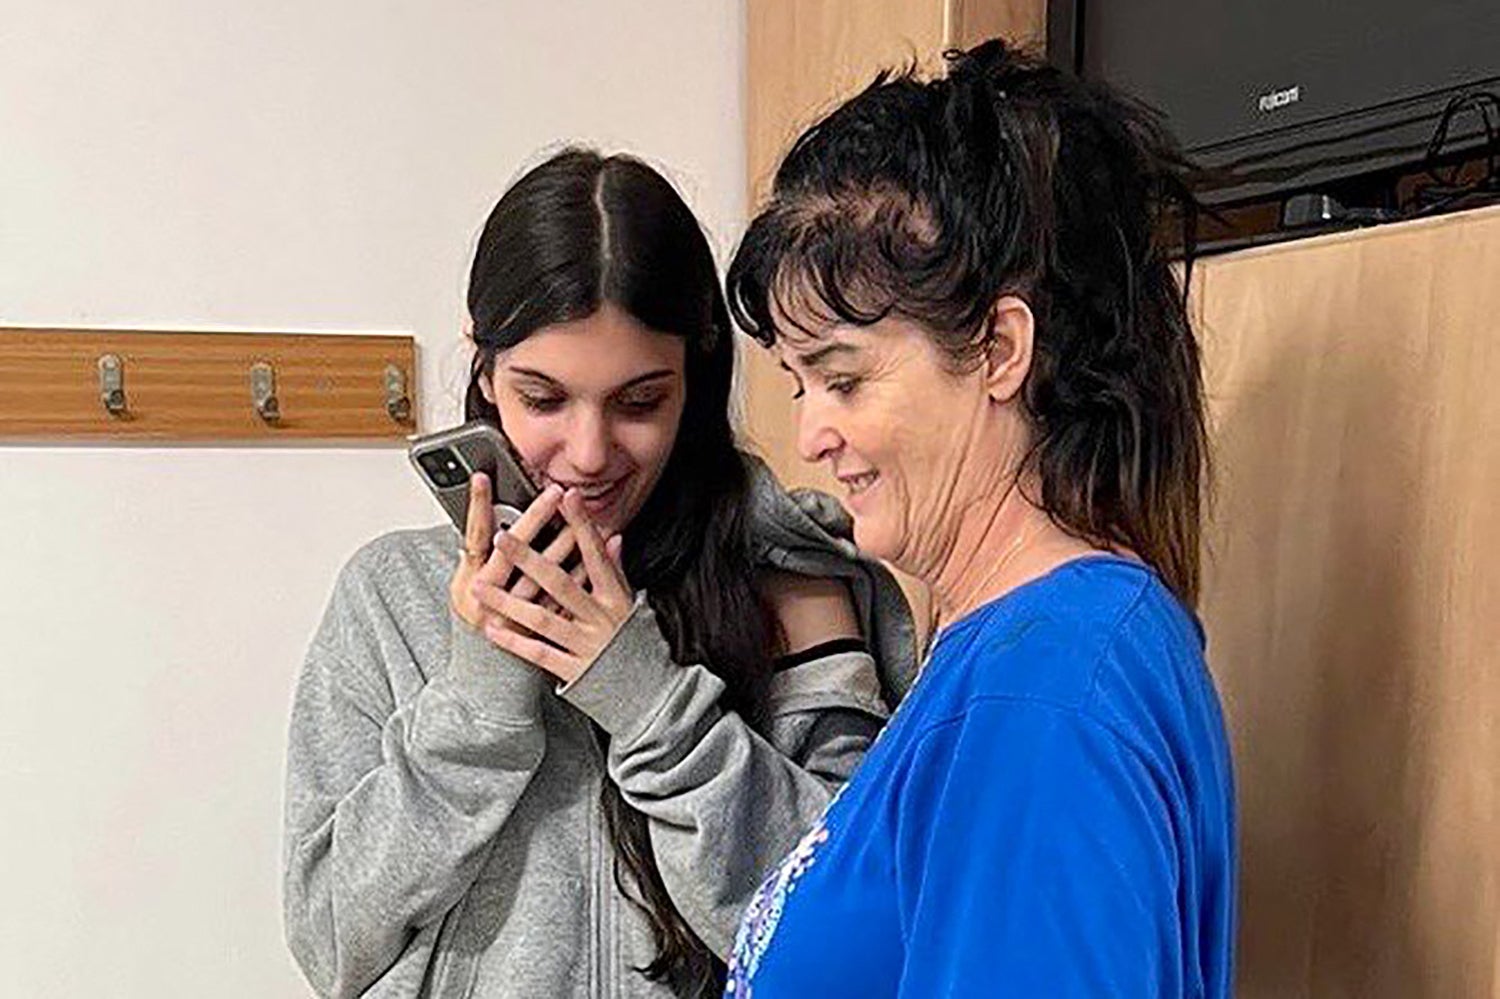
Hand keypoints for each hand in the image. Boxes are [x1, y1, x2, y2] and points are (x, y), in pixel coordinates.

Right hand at [450, 475, 578, 635]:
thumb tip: (488, 514)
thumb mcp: (468, 582)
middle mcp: (486, 594)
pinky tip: (591, 559)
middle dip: (533, 518)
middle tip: (553, 492)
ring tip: (578, 522)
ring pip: (537, 577)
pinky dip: (576, 578)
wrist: (488, 671)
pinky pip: (558, 601)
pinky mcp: (534, 629)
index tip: (482, 477)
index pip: (472, 533)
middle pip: (509, 551)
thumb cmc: (480, 619)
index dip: (476, 505)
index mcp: (470, 576)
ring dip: (561, 547)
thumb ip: (479, 550)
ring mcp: (511, 614)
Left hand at [470, 488, 633, 683]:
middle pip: (560, 583)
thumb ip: (617, 571)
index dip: (580, 525)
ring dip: (508, 601)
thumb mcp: (630, 603)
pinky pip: (539, 654)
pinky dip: (515, 642)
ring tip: (480, 586)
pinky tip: (492, 629)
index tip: (565, 497)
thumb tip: (612, 537)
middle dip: (529, 558)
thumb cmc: (635, 643)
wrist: (649, 692)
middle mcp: (599, 618)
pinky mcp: (574, 670)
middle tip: (501, 537)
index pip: (595, 554)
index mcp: (614, 598)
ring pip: (542, 619)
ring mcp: (586, 645)